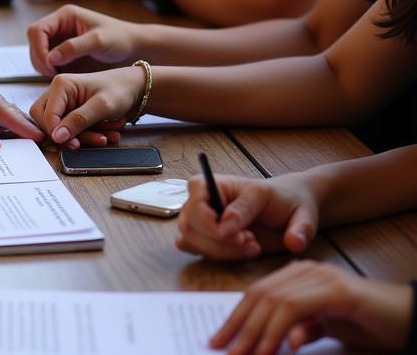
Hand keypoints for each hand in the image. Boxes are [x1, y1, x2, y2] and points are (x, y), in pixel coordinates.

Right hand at [27, 4, 139, 76]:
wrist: (133, 47)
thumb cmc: (119, 38)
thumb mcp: (99, 41)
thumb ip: (74, 48)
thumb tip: (51, 58)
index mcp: (64, 16)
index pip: (37, 30)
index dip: (39, 48)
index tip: (49, 66)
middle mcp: (59, 26)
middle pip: (34, 41)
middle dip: (39, 59)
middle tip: (51, 75)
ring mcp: (59, 39)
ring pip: (38, 52)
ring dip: (42, 66)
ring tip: (56, 77)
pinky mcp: (63, 53)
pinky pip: (47, 62)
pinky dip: (48, 70)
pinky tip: (60, 78)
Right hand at [29, 68, 140, 147]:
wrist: (134, 89)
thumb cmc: (119, 90)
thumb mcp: (101, 106)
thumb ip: (78, 120)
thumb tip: (57, 136)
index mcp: (61, 84)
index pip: (45, 114)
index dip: (56, 132)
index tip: (73, 143)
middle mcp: (58, 93)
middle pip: (47, 122)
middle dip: (68, 136)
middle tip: (87, 142)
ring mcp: (64, 103)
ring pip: (60, 129)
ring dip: (83, 137)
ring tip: (105, 137)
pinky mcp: (71, 113)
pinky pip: (71, 130)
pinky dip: (87, 136)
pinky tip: (105, 134)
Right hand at [175, 173, 319, 261]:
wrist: (290, 213)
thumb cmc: (291, 205)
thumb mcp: (298, 211)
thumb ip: (297, 227)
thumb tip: (293, 243)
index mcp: (221, 184)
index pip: (197, 196)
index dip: (212, 221)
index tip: (241, 236)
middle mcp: (206, 200)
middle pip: (188, 222)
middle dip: (216, 241)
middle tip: (248, 243)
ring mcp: (203, 219)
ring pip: (188, 238)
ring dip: (218, 251)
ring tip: (249, 247)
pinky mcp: (205, 237)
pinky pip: (193, 248)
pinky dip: (213, 256)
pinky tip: (239, 252)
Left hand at [211, 262, 412, 354]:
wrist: (409, 318)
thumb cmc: (372, 324)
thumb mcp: (331, 328)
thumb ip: (306, 328)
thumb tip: (282, 341)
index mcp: (299, 276)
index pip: (258, 294)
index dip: (236, 317)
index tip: (219, 339)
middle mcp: (305, 271)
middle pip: (260, 295)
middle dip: (238, 325)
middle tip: (222, 349)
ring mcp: (320, 277)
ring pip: (274, 302)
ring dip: (256, 332)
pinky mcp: (337, 291)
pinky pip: (298, 309)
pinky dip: (282, 330)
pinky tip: (274, 350)